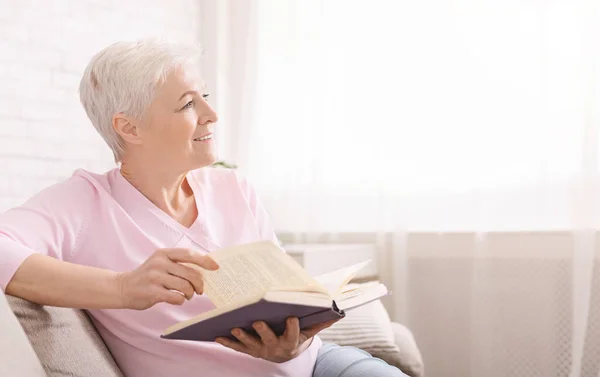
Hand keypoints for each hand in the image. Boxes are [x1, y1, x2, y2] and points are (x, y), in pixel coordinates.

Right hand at [116, 248, 218, 309]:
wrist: (123, 288)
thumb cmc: (147, 276)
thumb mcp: (160, 263)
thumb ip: (178, 263)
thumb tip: (204, 269)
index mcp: (163, 253)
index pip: (189, 254)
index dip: (205, 260)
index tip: (216, 267)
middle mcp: (159, 263)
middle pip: (190, 273)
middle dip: (200, 283)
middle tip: (200, 290)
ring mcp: (155, 277)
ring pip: (185, 286)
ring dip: (190, 293)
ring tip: (187, 295)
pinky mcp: (152, 292)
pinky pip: (176, 297)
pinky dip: (181, 300)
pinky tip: (177, 299)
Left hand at [215, 317, 339, 362]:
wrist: (285, 355)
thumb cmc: (298, 337)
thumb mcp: (310, 332)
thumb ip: (321, 322)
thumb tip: (338, 313)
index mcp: (292, 341)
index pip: (294, 334)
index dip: (293, 327)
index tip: (292, 317)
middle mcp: (275, 347)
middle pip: (269, 339)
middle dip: (263, 331)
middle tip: (257, 321)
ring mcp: (261, 350)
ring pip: (251, 344)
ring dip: (242, 336)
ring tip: (234, 327)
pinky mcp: (249, 350)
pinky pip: (237, 347)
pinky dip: (228, 342)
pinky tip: (217, 335)